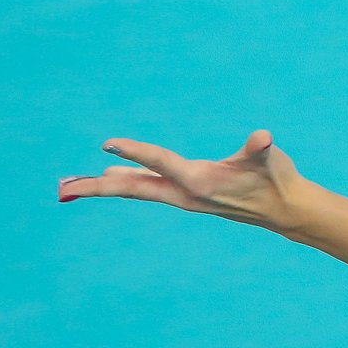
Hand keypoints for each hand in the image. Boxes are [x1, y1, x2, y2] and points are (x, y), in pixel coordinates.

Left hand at [57, 129, 312, 234]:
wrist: (284, 209)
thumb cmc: (276, 178)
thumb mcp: (269, 159)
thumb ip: (261, 149)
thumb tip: (264, 138)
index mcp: (199, 182)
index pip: (160, 163)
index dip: (135, 152)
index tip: (106, 144)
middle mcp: (185, 193)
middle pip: (133, 188)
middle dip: (98, 187)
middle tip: (64, 188)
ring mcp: (183, 196)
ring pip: (137, 190)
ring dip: (106, 187)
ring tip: (76, 185)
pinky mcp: (187, 194)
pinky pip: (148, 188)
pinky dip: (127, 181)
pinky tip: (114, 174)